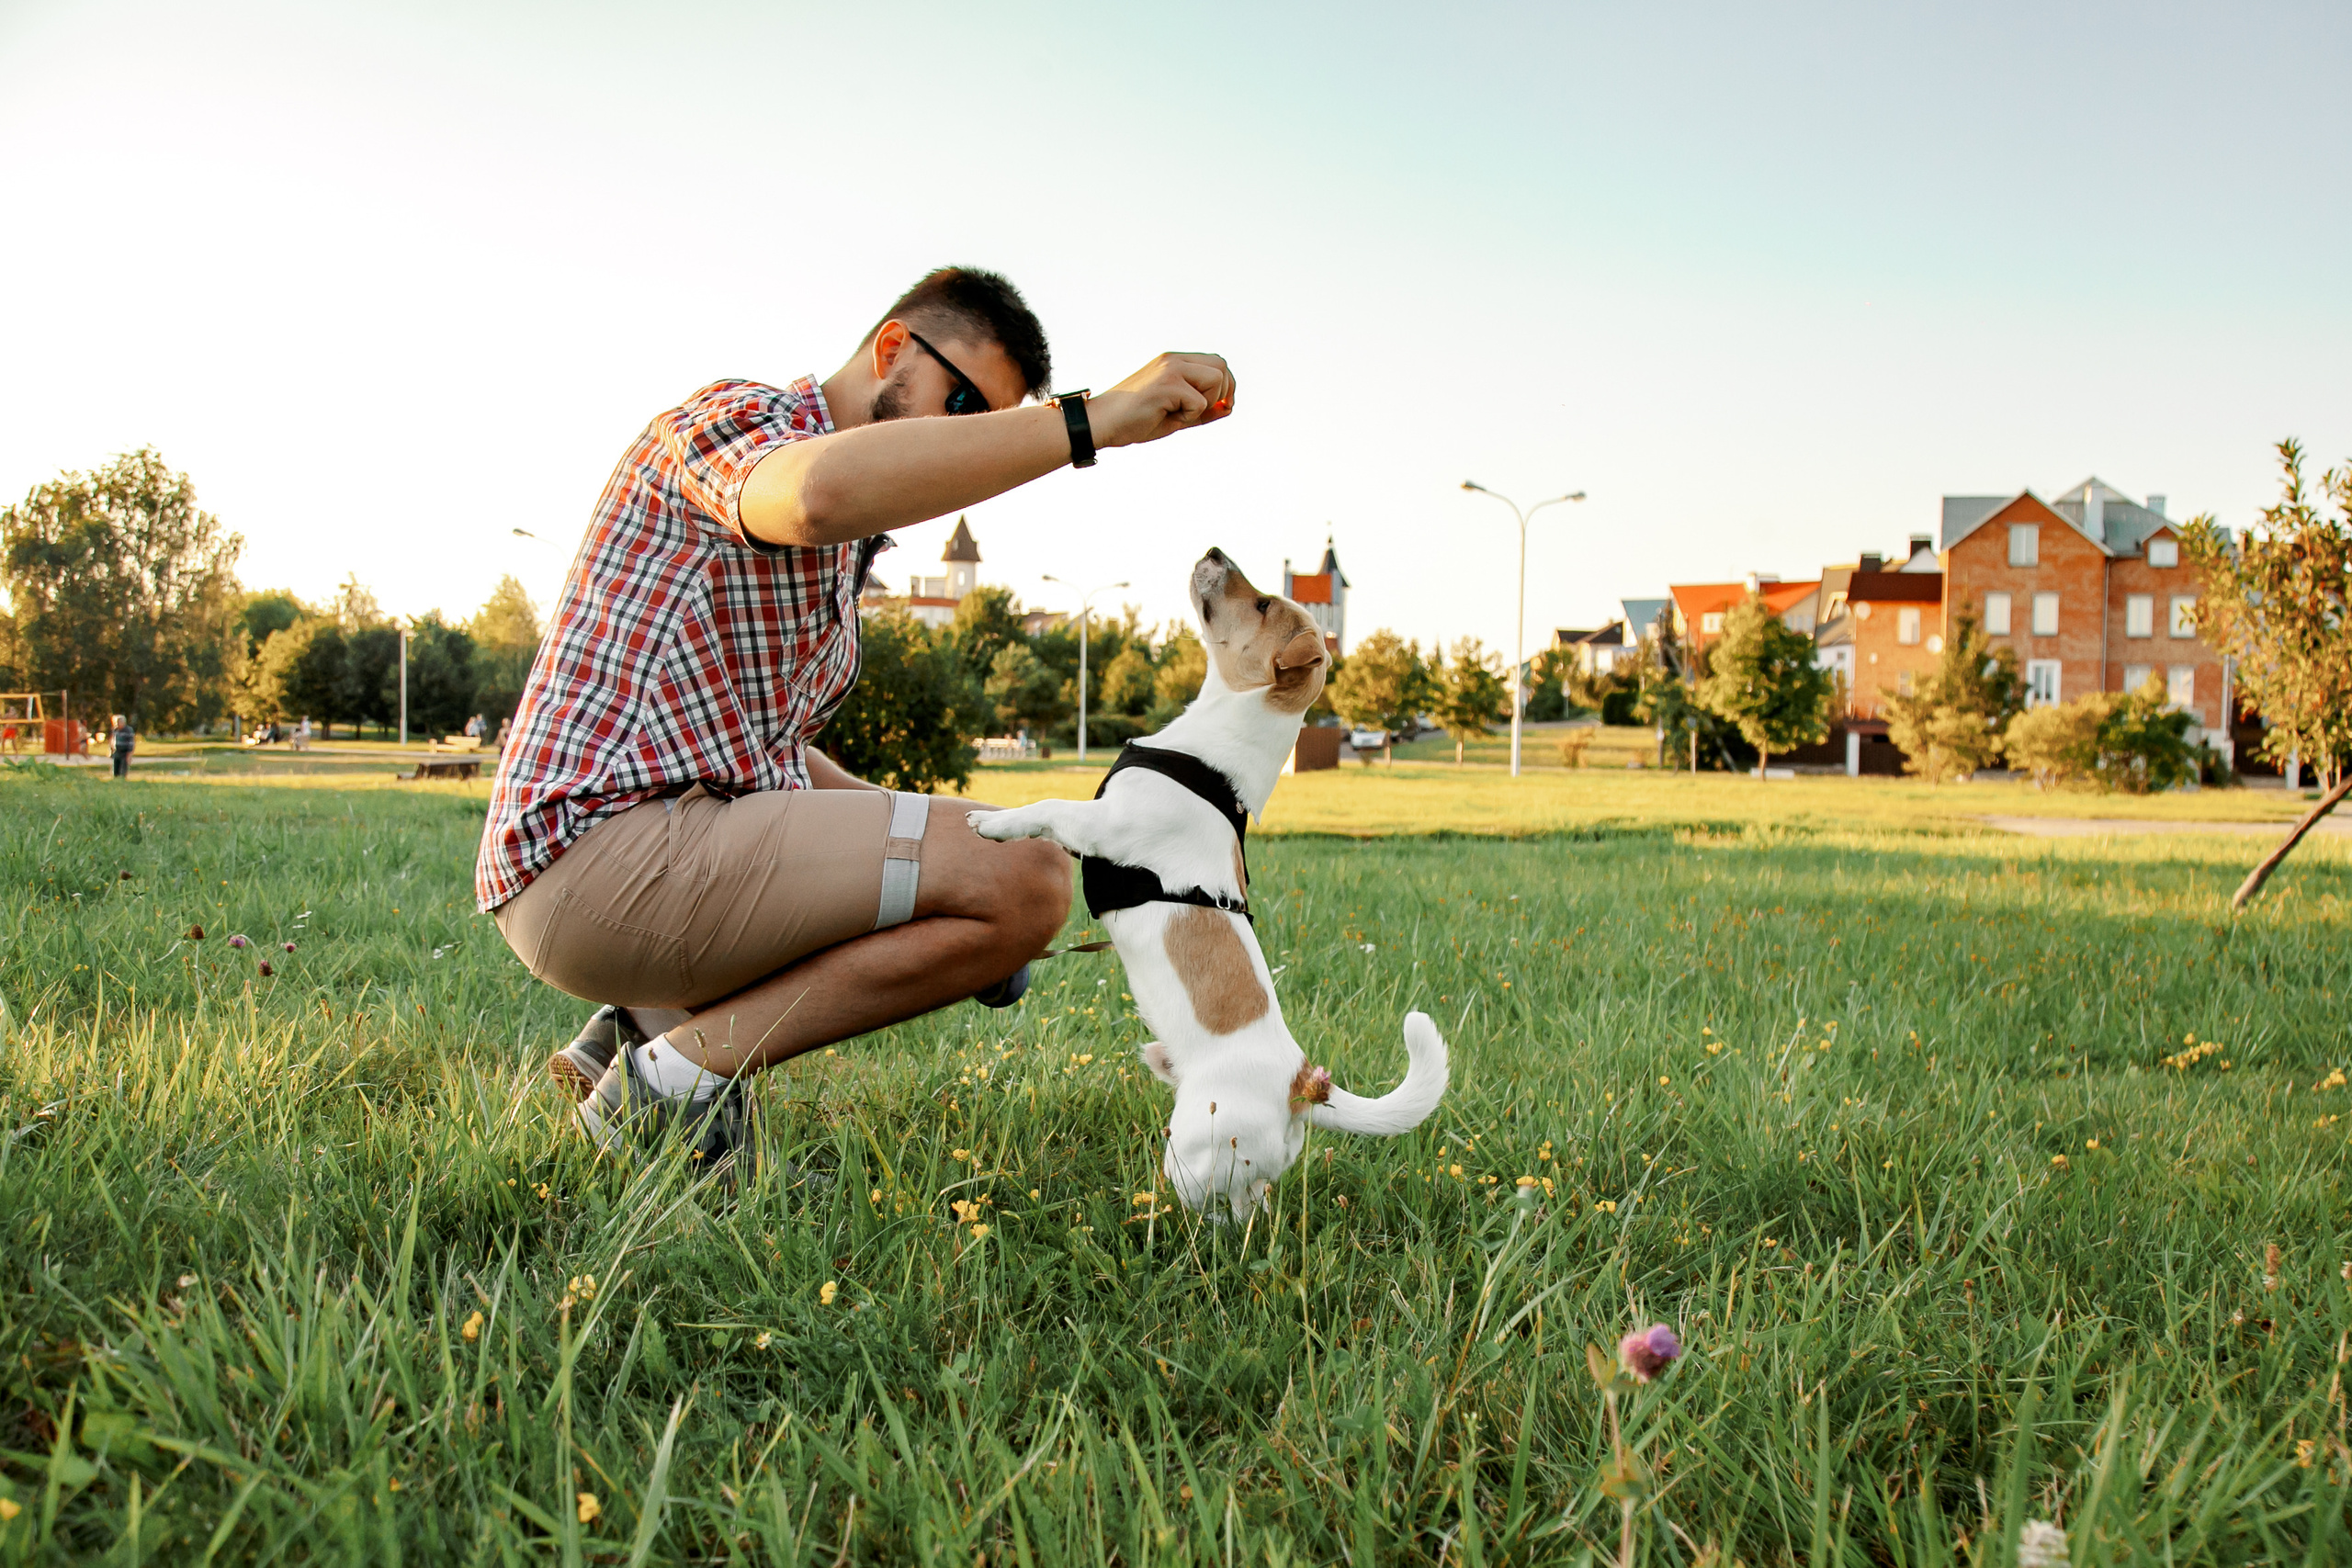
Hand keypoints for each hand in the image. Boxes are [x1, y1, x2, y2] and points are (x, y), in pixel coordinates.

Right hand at [1084, 353, 1234, 448]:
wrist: (1102, 424)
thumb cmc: (1135, 421)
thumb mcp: (1176, 415)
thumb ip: (1202, 409)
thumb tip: (1228, 408)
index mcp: (1175, 362)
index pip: (1216, 363)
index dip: (1226, 386)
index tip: (1221, 406)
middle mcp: (1174, 360)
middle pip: (1221, 366)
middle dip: (1223, 392)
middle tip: (1205, 411)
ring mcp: (1170, 369)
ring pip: (1215, 379)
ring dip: (1206, 402)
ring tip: (1180, 413)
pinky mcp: (1167, 382)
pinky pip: (1199, 402)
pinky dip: (1189, 415)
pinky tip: (1166, 415)